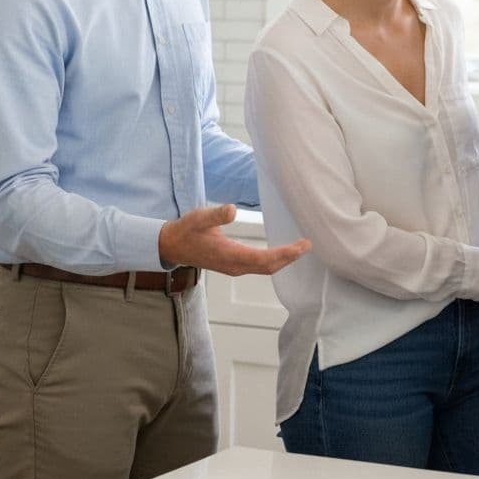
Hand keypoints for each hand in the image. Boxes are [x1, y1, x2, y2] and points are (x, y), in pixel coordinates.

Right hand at [158, 204, 310, 275]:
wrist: (171, 246)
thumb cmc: (186, 230)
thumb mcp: (198, 218)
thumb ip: (216, 215)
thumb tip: (232, 210)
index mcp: (229, 255)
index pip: (264, 259)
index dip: (285, 254)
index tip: (302, 246)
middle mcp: (234, 266)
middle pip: (269, 267)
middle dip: (289, 258)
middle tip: (307, 245)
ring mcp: (234, 267)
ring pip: (264, 268)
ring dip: (283, 260)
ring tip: (299, 248)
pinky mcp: (233, 265)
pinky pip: (258, 266)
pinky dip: (273, 260)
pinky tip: (281, 252)